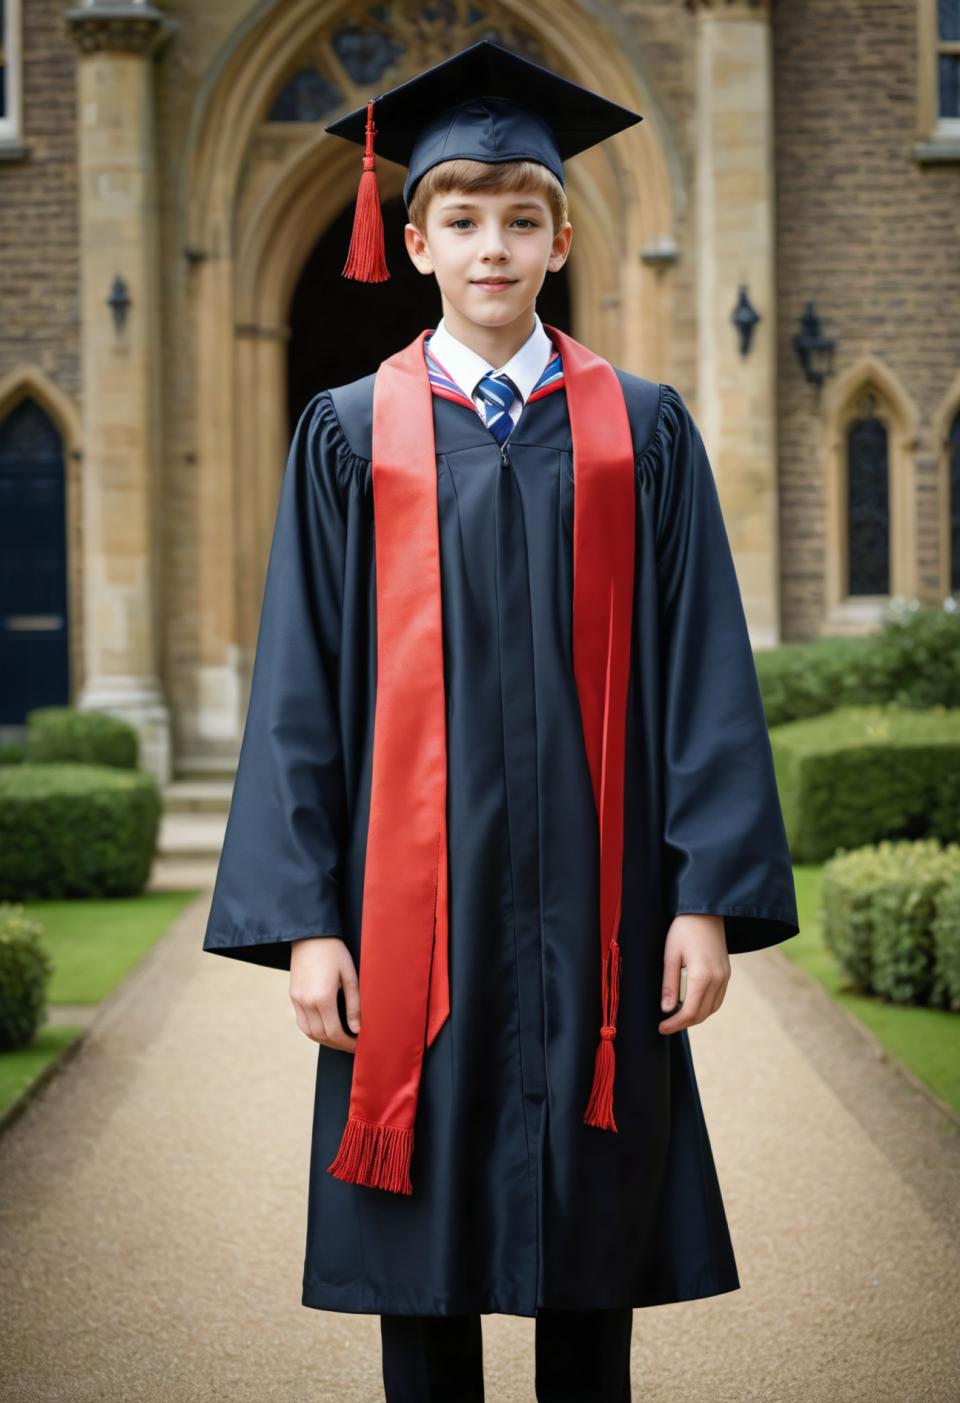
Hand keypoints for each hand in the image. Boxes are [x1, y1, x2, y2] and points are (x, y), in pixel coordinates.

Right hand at [289, 936, 360, 1052]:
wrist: (310, 935)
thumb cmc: (334, 952)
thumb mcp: (350, 976)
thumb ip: (354, 1004)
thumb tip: (356, 1029)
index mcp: (323, 997)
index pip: (334, 1032)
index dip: (347, 1043)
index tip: (358, 1046)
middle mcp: (306, 1002)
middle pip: (321, 1036)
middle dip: (338, 1044)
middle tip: (352, 1045)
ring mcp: (297, 1000)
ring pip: (309, 1032)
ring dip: (325, 1040)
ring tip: (341, 1039)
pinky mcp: (293, 996)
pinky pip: (302, 1022)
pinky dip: (314, 1031)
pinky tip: (326, 1028)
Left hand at [658, 913, 729, 1033]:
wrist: (706, 911)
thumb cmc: (684, 929)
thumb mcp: (670, 955)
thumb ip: (669, 983)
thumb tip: (666, 1009)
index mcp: (702, 976)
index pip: (689, 1011)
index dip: (675, 1023)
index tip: (661, 1028)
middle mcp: (718, 979)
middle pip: (702, 1013)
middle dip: (684, 1023)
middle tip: (666, 1025)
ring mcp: (725, 977)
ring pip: (712, 1008)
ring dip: (695, 1016)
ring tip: (676, 1016)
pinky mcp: (727, 973)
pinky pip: (718, 998)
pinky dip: (705, 1006)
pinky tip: (691, 1004)